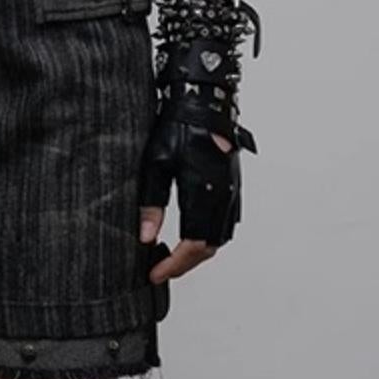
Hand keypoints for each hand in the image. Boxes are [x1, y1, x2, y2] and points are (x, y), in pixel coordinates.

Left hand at [139, 135, 232, 283]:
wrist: (205, 104)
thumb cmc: (178, 129)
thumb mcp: (155, 165)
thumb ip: (151, 204)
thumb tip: (145, 237)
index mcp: (203, 194)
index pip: (192, 247)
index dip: (173, 265)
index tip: (155, 274)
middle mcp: (222, 198)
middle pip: (208, 248)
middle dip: (185, 265)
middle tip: (161, 269)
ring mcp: (231, 193)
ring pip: (219, 238)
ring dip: (199, 253)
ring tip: (174, 256)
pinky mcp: (233, 187)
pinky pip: (226, 224)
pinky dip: (210, 237)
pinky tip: (192, 235)